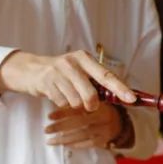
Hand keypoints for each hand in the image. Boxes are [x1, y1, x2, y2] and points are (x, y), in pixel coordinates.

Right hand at [0, 49, 134, 109]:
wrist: (31, 70)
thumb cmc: (61, 73)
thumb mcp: (78, 70)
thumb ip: (95, 81)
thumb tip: (119, 96)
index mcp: (84, 58)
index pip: (106, 76)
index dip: (120, 89)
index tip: (131, 99)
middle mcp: (72, 62)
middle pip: (91, 94)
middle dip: (91, 105)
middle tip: (88, 105)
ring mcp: (58, 72)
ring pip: (76, 101)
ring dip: (74, 104)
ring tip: (67, 94)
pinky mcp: (46, 82)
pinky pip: (62, 103)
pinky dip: (62, 104)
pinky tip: (56, 94)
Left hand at [44, 102, 123, 148]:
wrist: (120, 120)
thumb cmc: (100, 107)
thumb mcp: (94, 98)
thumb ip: (79, 99)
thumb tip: (55, 100)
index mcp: (99, 103)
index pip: (79, 108)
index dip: (63, 112)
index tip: (49, 116)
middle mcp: (102, 117)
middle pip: (79, 123)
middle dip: (60, 127)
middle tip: (46, 130)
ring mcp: (104, 129)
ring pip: (82, 135)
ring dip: (64, 139)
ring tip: (50, 141)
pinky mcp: (105, 140)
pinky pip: (88, 144)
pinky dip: (76, 144)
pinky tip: (65, 144)